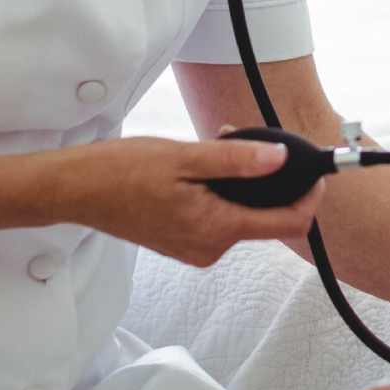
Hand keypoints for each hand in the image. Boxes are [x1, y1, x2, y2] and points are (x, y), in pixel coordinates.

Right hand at [53, 133, 323, 265]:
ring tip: (211, 149)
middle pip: (265, 217)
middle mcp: (210, 248)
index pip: (288, 224)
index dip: (309, 196)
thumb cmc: (121, 173)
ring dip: (239, 183)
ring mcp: (196, 248)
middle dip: (265, 179)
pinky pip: (219, 217)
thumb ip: (237, 160)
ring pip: (241, 214)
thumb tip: (281, 160)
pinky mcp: (184, 242)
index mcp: (216, 230)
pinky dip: (219, 192)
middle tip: (242, 141)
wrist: (76, 190)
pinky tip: (198, 168)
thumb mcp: (185, 157)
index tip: (313, 170)